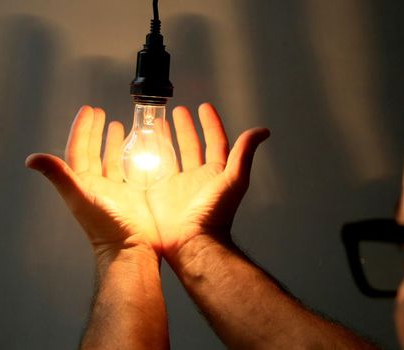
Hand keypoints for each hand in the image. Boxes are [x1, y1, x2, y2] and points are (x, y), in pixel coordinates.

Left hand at [26, 106, 159, 260]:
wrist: (131, 248)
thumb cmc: (105, 226)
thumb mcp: (80, 197)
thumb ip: (59, 175)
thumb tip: (32, 158)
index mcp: (83, 182)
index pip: (79, 149)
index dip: (82, 129)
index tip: (88, 110)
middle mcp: (98, 185)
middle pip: (94, 152)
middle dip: (96, 131)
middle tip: (100, 113)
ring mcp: (117, 190)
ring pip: (113, 160)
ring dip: (115, 142)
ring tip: (119, 125)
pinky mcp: (134, 195)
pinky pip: (133, 170)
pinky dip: (136, 156)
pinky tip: (141, 148)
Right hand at [147, 103, 269, 258]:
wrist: (192, 242)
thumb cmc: (215, 214)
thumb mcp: (234, 179)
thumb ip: (244, 153)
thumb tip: (262, 131)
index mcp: (215, 172)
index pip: (215, 141)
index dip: (210, 123)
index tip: (204, 107)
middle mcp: (196, 176)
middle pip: (190, 145)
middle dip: (185, 127)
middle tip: (177, 110)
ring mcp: (176, 184)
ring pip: (170, 154)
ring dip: (164, 137)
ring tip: (156, 121)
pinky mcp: (158, 193)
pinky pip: (152, 169)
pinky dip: (147, 154)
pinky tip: (141, 142)